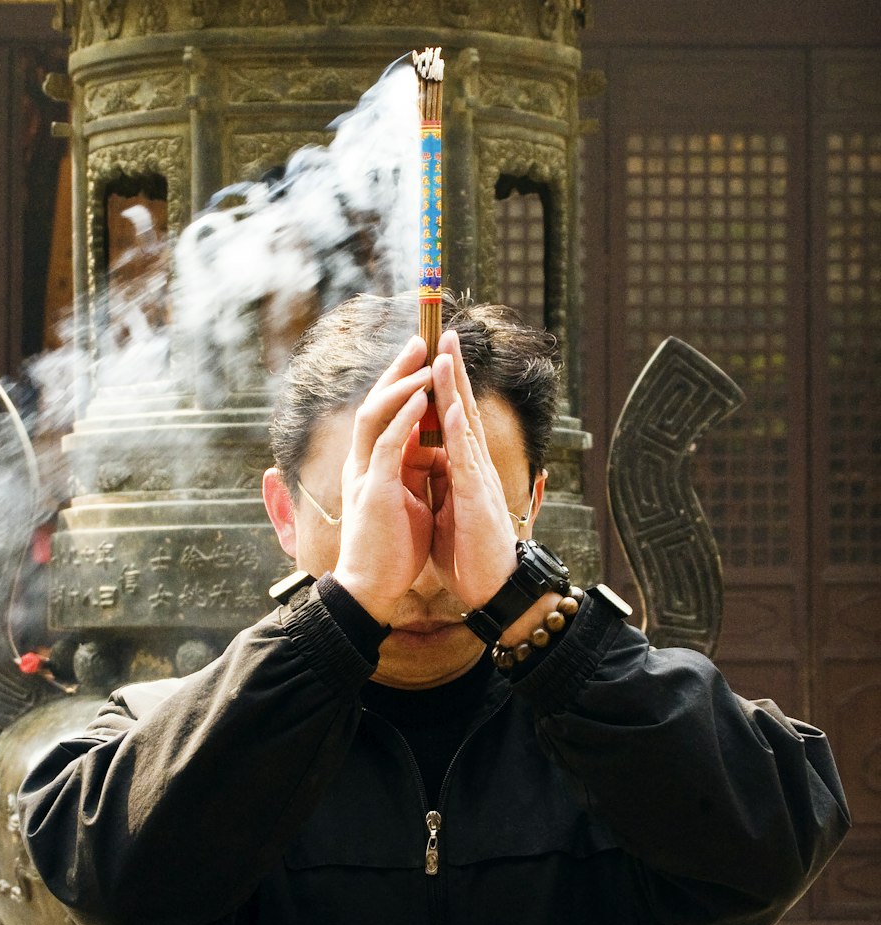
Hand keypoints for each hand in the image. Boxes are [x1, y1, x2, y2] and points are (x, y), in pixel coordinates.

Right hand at [331, 337, 435, 623]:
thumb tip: (422, 454)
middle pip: (375, 402)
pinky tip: (420, 399)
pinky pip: (387, 445)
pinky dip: (404, 419)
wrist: (371, 590)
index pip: (383, 413)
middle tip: (418, 340)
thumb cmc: (390, 551)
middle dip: (397, 370)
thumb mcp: (405, 501)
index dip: (399, 383)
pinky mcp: (374, 491)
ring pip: (376, 415)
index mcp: (372, 465)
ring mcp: (365, 474)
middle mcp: (363, 463)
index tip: (419, 358)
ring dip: (401, 385)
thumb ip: (409, 473)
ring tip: (424, 361)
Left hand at [428, 329, 521, 608]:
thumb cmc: (471, 554)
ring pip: (465, 422)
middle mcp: (473, 465)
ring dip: (455, 385)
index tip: (433, 355)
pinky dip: (457, 426)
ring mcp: (478, 477)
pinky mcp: (477, 495)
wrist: (494, 592)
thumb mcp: (449, 510)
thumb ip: (442, 483)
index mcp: (463, 469)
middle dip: (452, 371)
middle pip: (462, 408)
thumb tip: (430, 466)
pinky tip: (450, 402)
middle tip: (444, 332)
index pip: (452, 419)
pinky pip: (465, 454)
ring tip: (444, 351)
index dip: (443, 387)